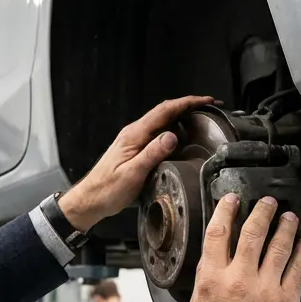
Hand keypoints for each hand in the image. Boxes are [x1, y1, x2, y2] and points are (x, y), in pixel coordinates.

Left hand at [58, 95, 214, 230]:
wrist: (90, 200)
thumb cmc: (107, 190)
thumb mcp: (132, 174)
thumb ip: (152, 154)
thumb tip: (172, 136)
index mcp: (134, 135)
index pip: (164, 110)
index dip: (187, 103)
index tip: (206, 101)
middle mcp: (134, 134)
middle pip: (164, 112)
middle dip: (188, 106)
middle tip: (210, 107)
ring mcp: (134, 141)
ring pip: (162, 122)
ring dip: (182, 117)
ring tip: (201, 120)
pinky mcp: (134, 150)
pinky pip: (157, 134)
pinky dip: (173, 130)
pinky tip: (182, 138)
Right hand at [189, 194, 300, 301]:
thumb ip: (208, 278)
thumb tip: (216, 257)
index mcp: (212, 280)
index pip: (218, 234)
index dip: (226, 211)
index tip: (232, 200)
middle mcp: (239, 280)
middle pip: (252, 233)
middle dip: (262, 211)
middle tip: (268, 202)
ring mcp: (265, 289)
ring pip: (278, 247)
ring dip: (286, 227)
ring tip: (290, 217)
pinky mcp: (286, 301)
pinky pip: (298, 269)